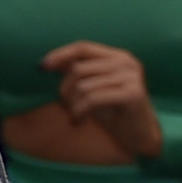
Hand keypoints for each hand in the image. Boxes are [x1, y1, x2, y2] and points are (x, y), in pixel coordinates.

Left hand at [43, 41, 163, 160]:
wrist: (139, 135)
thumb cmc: (112, 110)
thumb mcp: (93, 87)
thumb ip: (78, 72)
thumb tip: (48, 62)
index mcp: (117, 56)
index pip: (82, 47)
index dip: (60, 54)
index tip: (42, 66)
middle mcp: (126, 63)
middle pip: (78, 69)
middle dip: (65, 90)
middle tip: (66, 106)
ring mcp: (132, 77)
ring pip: (83, 86)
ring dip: (73, 105)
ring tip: (75, 116)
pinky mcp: (133, 94)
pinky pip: (93, 99)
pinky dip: (80, 111)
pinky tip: (79, 121)